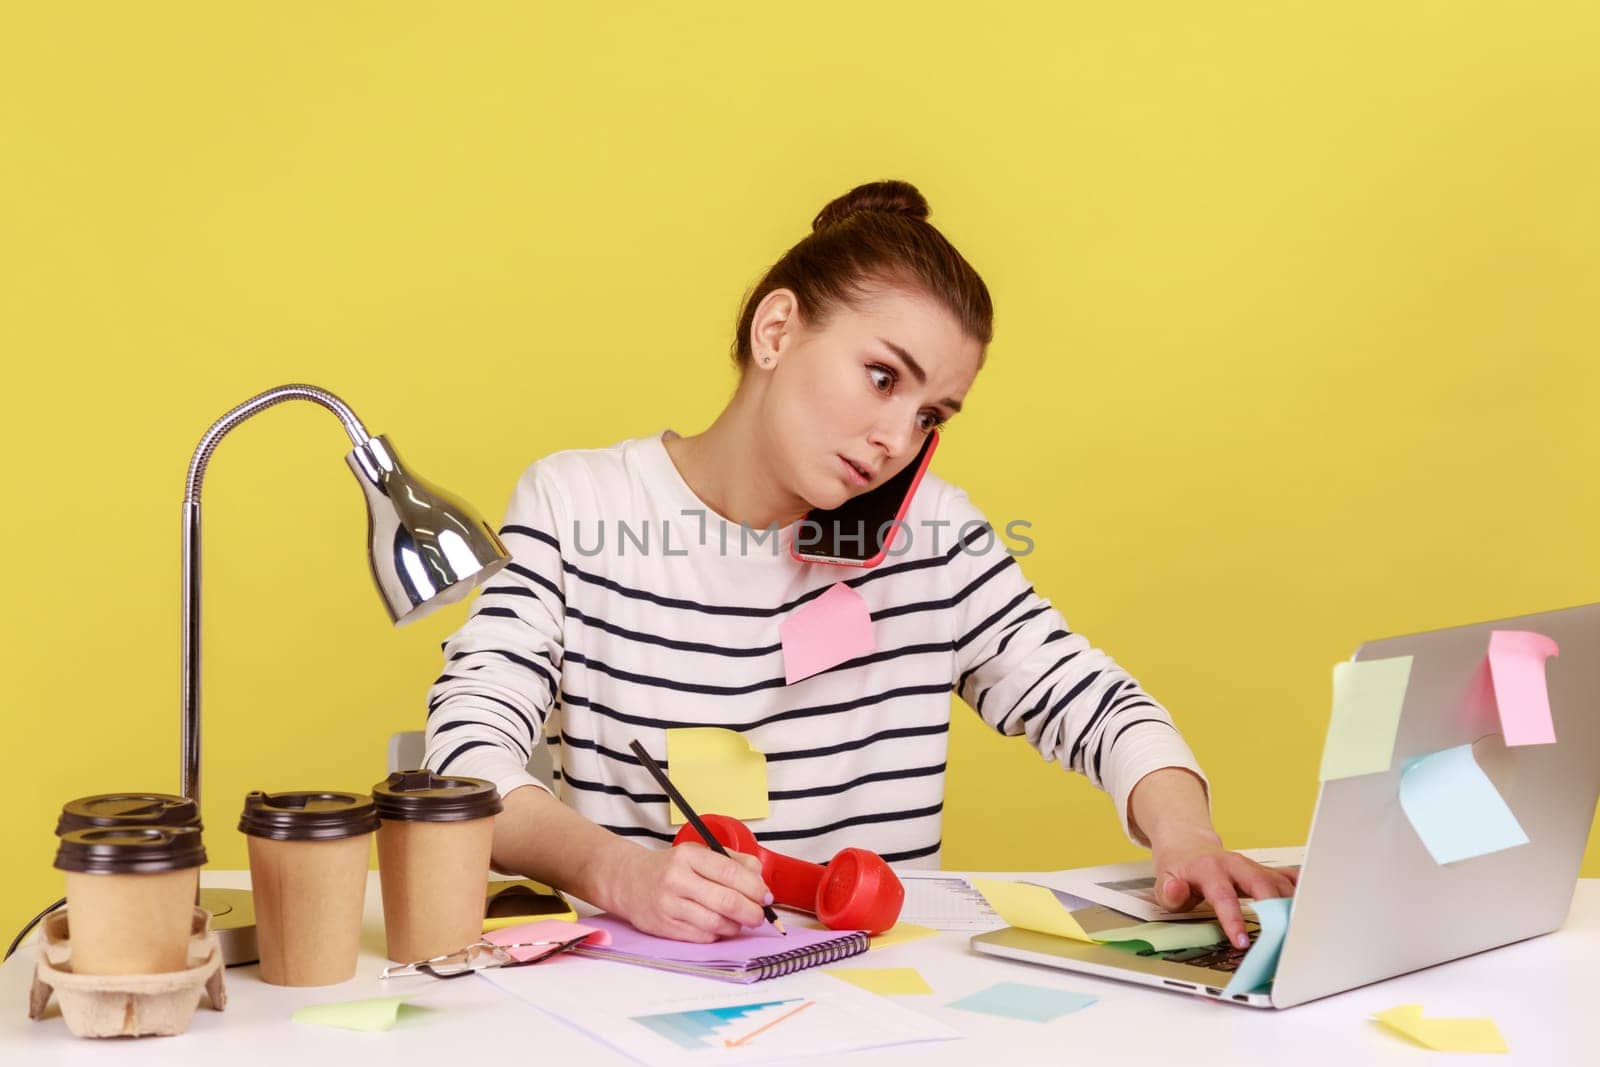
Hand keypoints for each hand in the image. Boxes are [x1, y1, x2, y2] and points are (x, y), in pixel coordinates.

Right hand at [605, 842, 772, 942]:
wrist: (628, 880)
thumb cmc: (669, 867)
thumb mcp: (698, 853)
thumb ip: (732, 861)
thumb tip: (760, 878)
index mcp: (689, 855)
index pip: (731, 872)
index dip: (755, 887)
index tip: (766, 896)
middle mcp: (677, 879)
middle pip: (727, 901)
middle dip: (752, 912)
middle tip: (760, 915)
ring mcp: (669, 905)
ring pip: (716, 923)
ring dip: (735, 926)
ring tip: (739, 921)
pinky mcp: (664, 927)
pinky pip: (702, 936)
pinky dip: (718, 934)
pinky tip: (720, 927)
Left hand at [1150, 830, 1297, 949]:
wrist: (1187, 845)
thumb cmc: (1178, 868)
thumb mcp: (1163, 880)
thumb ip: (1170, 892)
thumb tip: (1177, 891)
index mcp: (1209, 868)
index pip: (1223, 895)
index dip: (1233, 919)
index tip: (1241, 942)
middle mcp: (1235, 865)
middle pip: (1261, 884)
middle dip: (1274, 910)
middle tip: (1284, 938)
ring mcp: (1252, 867)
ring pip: (1278, 883)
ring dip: (1292, 905)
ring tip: (1305, 931)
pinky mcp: (1263, 871)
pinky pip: (1287, 877)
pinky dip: (1302, 889)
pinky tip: (1316, 903)